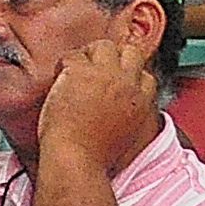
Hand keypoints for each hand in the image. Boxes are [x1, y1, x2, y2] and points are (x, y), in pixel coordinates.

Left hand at [37, 38, 163, 176]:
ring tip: (76, 69)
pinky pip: (72, 55)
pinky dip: (64, 64)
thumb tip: (122, 110)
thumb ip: (131, 116)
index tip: (115, 81)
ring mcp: (105, 76)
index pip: (145, 76)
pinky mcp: (80, 73)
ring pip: (104, 46)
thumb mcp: (129, 137)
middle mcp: (128, 85)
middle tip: (95, 68)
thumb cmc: (97, 156)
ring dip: (89, 54)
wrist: (77, 159)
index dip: (129, 75)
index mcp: (143, 103)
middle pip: (131, 52)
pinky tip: (59, 77)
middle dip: (115, 56)